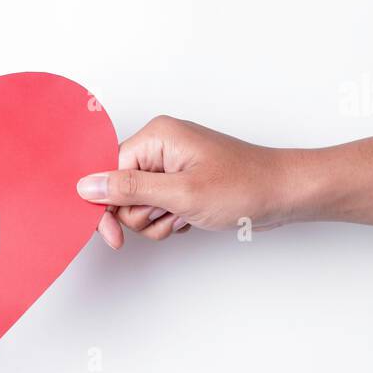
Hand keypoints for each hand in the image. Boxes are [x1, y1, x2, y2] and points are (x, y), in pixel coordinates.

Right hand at [77, 115, 301, 246]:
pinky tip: (191, 218)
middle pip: (120, 192)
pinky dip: (170, 221)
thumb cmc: (245, 187)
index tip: (114, 236)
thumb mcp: (181, 193)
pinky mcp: (181, 182)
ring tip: (186, 216)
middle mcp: (160, 146)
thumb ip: (129, 189)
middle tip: (171, 214)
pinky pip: (156, 209)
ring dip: (158, 221)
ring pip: (138, 205)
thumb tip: (87, 186)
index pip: (108, 172)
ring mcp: (171, 165)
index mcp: (156, 136)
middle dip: (142, 214)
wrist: (286, 194)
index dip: (108, 207)